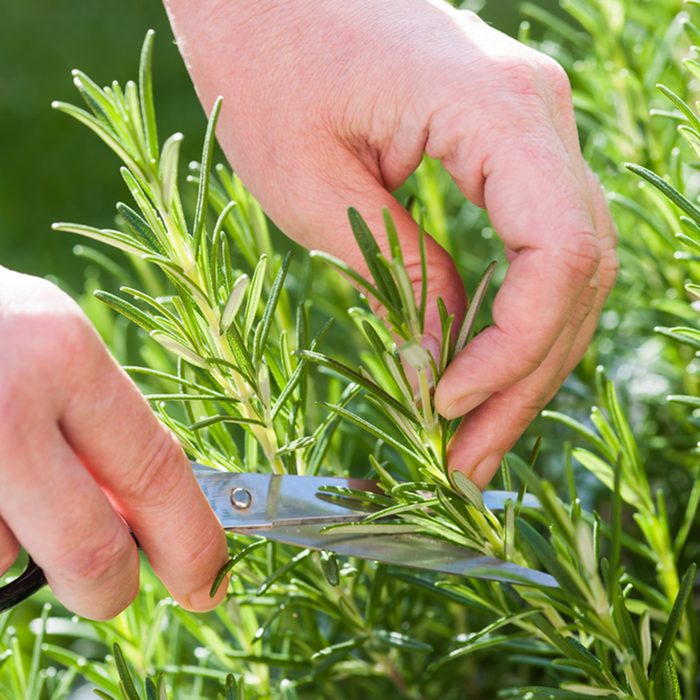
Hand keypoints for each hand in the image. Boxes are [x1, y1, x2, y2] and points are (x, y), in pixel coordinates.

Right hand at [0, 268, 227, 618]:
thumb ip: (96, 421)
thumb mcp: (46, 344)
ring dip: (13, 540)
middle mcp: (4, 406)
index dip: (193, 540)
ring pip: (3, 560)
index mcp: (63, 355)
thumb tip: (144, 512)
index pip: (156, 471)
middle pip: (92, 552)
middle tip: (113, 587)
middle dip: (112, 587)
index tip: (208, 580)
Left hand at [165, 0, 617, 486]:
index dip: (513, 349)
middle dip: (522, 378)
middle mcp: (538, 112)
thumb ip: (394, 271)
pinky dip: (511, 315)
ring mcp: (530, 125)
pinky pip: (534, 245)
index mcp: (497, 110)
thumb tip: (437, 361)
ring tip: (470, 435)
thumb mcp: (312, 186)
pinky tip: (475, 367)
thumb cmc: (264, 60)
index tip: (444, 404)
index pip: (559, 255)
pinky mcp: (505, 143)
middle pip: (575, 275)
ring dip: (522, 359)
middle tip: (466, 461)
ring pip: (564, 268)